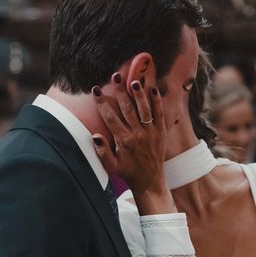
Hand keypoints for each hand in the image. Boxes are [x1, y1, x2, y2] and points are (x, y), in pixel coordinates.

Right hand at [92, 73, 175, 214]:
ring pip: (144, 109)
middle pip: (127, 109)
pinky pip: (160, 114)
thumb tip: (94, 135)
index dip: (102, 103)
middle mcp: (137, 134)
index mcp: (123, 140)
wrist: (150, 180)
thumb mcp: (111, 166)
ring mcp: (150, 132)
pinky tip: (154, 89)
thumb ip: (102, 152)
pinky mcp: (161, 131)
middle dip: (120, 92)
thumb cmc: (127, 172)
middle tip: (115, 76)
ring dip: (139, 94)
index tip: (96, 90)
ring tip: (134, 80)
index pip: (110, 117)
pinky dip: (157, 102)